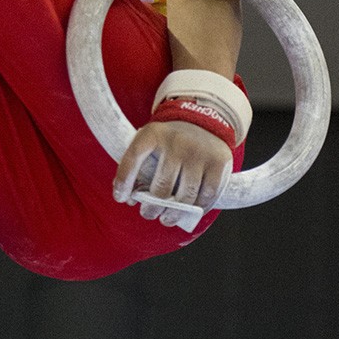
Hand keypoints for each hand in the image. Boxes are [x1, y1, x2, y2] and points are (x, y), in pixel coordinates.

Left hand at [113, 120, 231, 226]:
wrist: (204, 119)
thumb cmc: (170, 139)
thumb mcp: (150, 140)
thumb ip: (137, 165)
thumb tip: (129, 198)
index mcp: (154, 133)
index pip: (133, 158)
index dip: (124, 181)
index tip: (120, 198)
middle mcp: (177, 142)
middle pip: (161, 187)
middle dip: (152, 207)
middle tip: (148, 214)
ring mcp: (199, 153)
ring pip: (185, 197)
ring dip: (173, 214)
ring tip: (166, 219)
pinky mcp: (218, 163)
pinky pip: (207, 196)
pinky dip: (197, 209)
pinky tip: (189, 212)